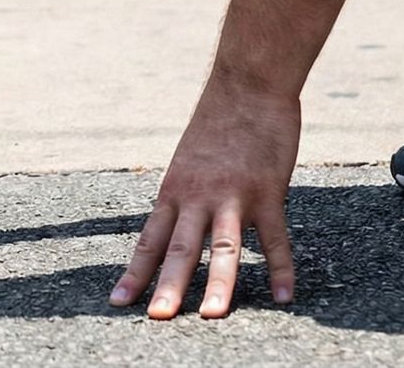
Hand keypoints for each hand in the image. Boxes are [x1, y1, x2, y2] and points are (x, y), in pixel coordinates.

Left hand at [112, 83, 299, 319]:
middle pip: (179, 249)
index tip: (118, 302)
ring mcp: (234, 195)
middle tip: (157, 319)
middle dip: (167, 287)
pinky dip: (280, 268)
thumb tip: (178, 223)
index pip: (150, 239)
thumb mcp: (188, 159)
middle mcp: (198, 197)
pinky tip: (284, 296)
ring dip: (218, 283)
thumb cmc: (219, 121)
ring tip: (211, 316)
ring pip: (223, 246)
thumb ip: (185, 194)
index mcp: (175, 190)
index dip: (134, 272)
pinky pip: (275, 238)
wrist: (248, 85)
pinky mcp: (268, 192)